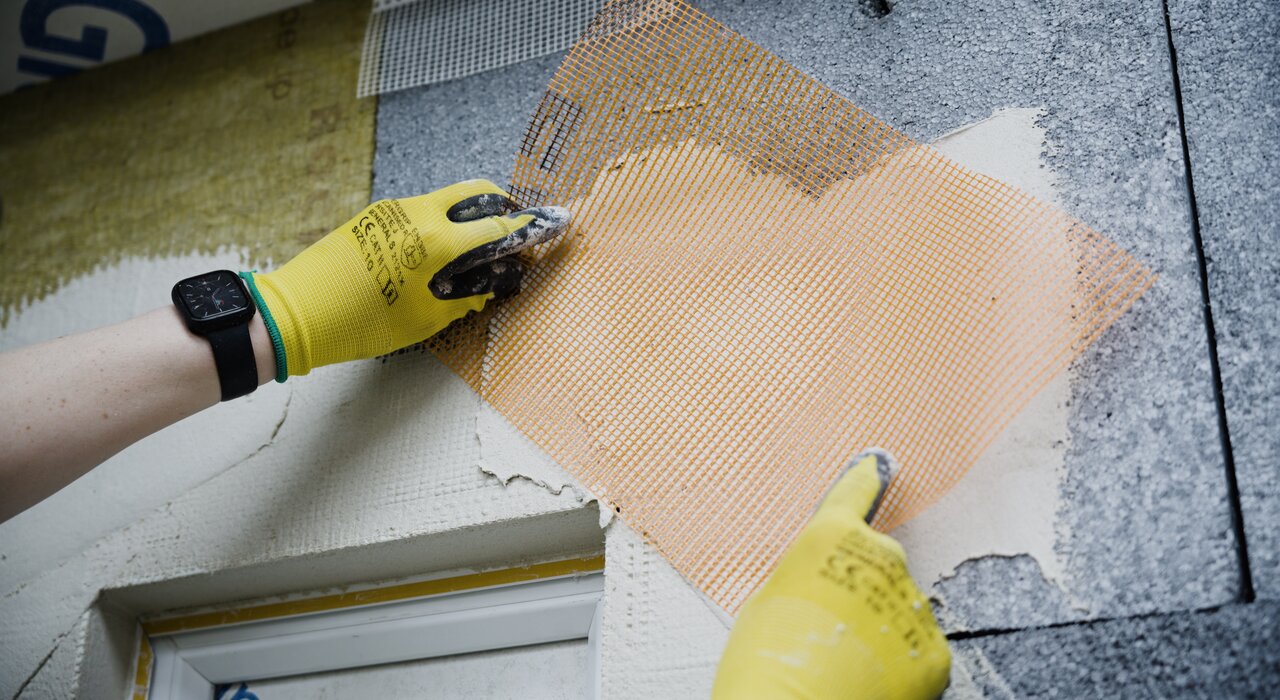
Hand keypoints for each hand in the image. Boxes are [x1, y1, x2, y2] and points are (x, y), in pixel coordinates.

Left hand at [244, 180, 568, 377]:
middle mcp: (419, 214)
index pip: (499, 226)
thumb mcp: (423, 320)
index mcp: (437, 241)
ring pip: (446, 200)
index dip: (529, 230)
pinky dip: (439, 224)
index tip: (551, 227)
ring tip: (473, 249)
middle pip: (476, 192)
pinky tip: (436, 254)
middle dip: (502, 206)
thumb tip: (488, 288)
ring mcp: (393, 210)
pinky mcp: (374, 216)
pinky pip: (419, 211)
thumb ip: (464, 300)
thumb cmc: (361, 322)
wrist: (297, 311)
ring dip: (468, 216)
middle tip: (514, 229)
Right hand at [712, 450, 950, 699]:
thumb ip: (808, 574)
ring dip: (881, 628)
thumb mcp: (770, 599)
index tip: (879, 464)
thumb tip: (823, 581)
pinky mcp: (934, 651)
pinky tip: (871, 679)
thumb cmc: (766, 661)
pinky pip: (918, 649)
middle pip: (880, 563)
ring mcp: (911, 604)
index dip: (865, 478)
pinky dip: (901, 664)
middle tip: (830, 629)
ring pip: (900, 609)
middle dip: (865, 588)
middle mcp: (880, 558)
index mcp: (830, 536)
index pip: (853, 494)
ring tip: (846, 662)